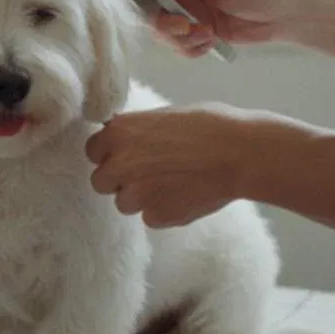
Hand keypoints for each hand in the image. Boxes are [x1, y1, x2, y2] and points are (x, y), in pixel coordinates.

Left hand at [85, 103, 287, 227]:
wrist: (241, 153)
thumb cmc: (209, 125)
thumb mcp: (163, 115)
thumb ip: (135, 129)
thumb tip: (122, 134)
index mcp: (118, 133)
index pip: (92, 150)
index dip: (109, 153)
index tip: (126, 154)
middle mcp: (119, 163)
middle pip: (100, 181)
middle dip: (119, 179)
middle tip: (147, 172)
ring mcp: (136, 194)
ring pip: (123, 203)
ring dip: (140, 197)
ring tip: (170, 184)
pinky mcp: (156, 217)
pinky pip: (150, 218)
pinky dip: (163, 210)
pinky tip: (184, 195)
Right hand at [140, 0, 303, 57]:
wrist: (286, 15)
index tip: (139, 4)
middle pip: (150, 7)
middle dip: (164, 23)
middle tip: (184, 27)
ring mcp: (188, 11)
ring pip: (163, 31)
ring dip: (182, 38)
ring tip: (207, 35)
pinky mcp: (196, 31)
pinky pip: (180, 46)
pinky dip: (192, 49)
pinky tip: (211, 42)